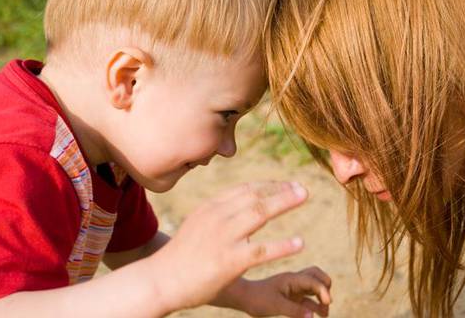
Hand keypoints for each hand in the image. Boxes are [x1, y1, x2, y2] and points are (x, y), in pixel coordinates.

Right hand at [144, 181, 308, 312]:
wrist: (160, 280)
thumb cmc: (181, 256)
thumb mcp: (198, 224)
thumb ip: (220, 214)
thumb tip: (244, 206)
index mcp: (210, 207)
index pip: (245, 189)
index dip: (269, 184)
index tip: (288, 184)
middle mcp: (217, 217)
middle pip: (255, 195)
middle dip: (281, 189)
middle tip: (303, 188)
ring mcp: (223, 238)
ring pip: (260, 214)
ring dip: (285, 202)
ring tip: (304, 197)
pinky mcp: (229, 261)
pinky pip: (261, 250)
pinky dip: (282, 246)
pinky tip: (299, 243)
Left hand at [241, 266, 331, 317]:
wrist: (245, 298)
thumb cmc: (258, 300)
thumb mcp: (276, 306)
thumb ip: (295, 310)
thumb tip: (312, 316)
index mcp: (291, 279)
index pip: (313, 280)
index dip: (323, 290)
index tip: (327, 303)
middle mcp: (295, 280)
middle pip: (317, 275)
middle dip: (325, 286)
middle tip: (326, 301)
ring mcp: (293, 287)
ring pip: (314, 287)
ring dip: (321, 298)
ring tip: (325, 314)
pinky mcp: (291, 295)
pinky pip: (307, 297)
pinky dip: (314, 304)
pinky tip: (316, 314)